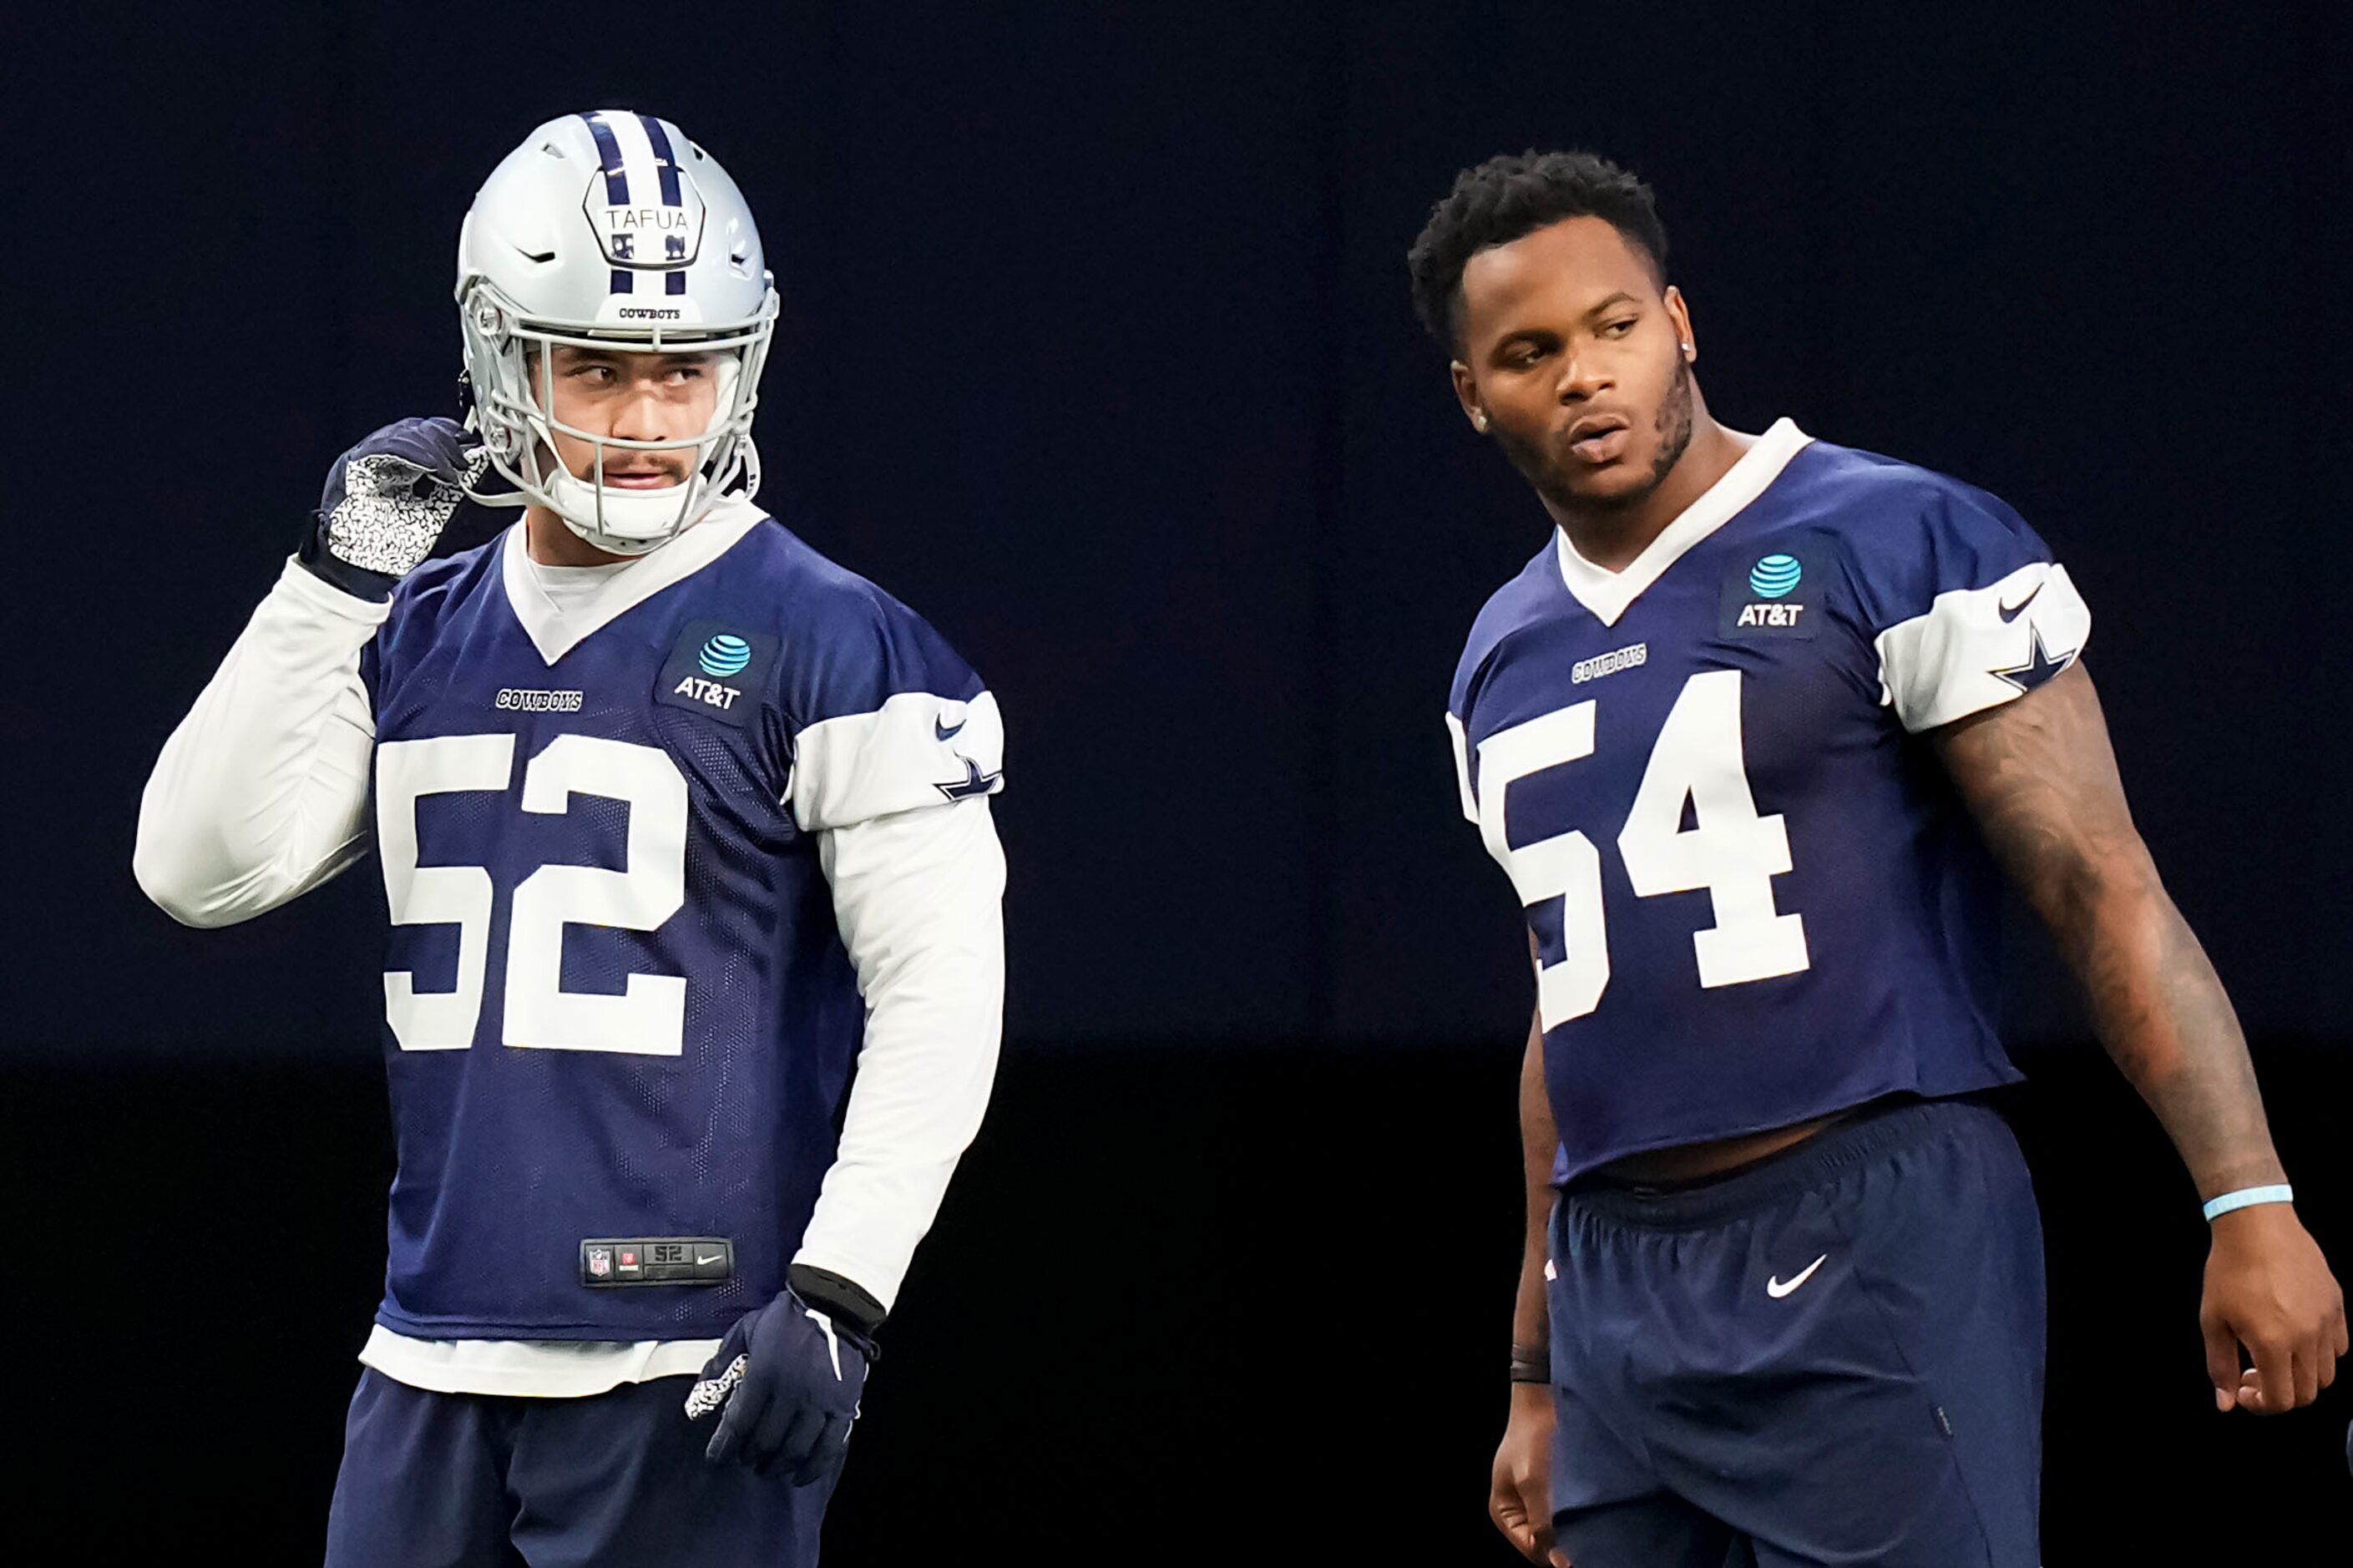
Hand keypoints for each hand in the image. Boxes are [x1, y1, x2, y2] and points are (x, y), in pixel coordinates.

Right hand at [297, 417, 499, 599]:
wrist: (362, 569)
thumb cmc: (392, 546)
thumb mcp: (432, 511)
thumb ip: (451, 488)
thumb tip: (476, 464)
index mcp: (394, 466)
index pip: (421, 433)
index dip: (447, 433)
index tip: (470, 445)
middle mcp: (377, 458)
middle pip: (413, 428)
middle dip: (444, 439)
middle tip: (463, 461)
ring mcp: (364, 460)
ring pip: (402, 434)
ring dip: (434, 448)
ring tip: (452, 471)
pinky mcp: (353, 467)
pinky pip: (386, 448)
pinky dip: (416, 453)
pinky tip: (436, 469)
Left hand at [686, 1287, 868, 1484]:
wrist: (834, 1303)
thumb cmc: (786, 1318)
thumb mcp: (744, 1332)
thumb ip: (719, 1366)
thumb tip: (697, 1405)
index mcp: (763, 1373)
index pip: (738, 1423)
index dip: (724, 1447)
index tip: (717, 1457)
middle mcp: (792, 1391)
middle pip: (764, 1441)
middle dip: (749, 1457)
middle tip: (744, 1459)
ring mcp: (820, 1401)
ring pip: (794, 1450)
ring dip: (777, 1466)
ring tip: (767, 1468)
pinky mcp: (844, 1406)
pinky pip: (828, 1447)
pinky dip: (813, 1468)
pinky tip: (800, 1476)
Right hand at [1491, 1383, 1568, 1566]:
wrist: (1540, 1406)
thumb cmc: (1530, 1442)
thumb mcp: (1532, 1484)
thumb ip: (1541, 1522)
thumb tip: (1554, 1560)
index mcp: (1502, 1512)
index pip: (1529, 1549)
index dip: (1550, 1552)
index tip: (1576, 1551)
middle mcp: (1515, 1512)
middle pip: (1539, 1543)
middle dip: (1558, 1542)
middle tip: (1583, 1536)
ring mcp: (1531, 1503)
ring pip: (1551, 1530)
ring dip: (1566, 1529)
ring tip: (1585, 1523)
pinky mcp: (1545, 1492)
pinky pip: (1558, 1516)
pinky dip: (1570, 1517)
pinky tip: (1584, 1512)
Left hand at [2200, 1203, 2347, 1412]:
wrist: (2256, 1226)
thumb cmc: (2230, 1269)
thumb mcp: (2212, 1320)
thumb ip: (2220, 1366)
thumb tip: (2226, 1403)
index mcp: (2273, 1342)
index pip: (2282, 1400)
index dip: (2261, 1405)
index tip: (2244, 1390)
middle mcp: (2306, 1336)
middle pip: (2307, 1393)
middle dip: (2279, 1393)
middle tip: (2253, 1373)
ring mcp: (2326, 1321)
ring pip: (2326, 1374)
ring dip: (2301, 1376)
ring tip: (2274, 1355)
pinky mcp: (2337, 1306)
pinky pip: (2338, 1347)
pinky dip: (2320, 1354)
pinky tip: (2295, 1337)